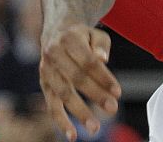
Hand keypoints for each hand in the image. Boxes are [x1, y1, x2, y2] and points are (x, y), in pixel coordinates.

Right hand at [40, 23, 119, 141]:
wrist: (56, 30)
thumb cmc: (82, 36)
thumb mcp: (95, 34)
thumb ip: (101, 45)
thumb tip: (103, 59)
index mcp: (69, 38)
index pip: (88, 61)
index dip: (103, 77)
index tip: (118, 92)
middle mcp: (54, 53)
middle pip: (76, 77)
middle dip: (95, 94)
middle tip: (113, 108)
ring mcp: (47, 69)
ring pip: (63, 93)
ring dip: (79, 112)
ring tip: (95, 128)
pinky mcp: (44, 83)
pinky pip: (51, 105)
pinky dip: (61, 121)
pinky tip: (72, 135)